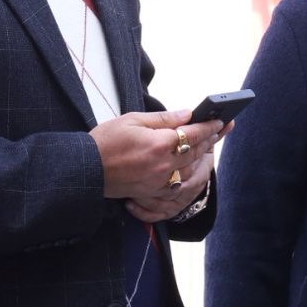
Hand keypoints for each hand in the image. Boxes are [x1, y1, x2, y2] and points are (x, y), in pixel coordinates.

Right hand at [91, 109, 223, 207]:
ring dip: (202, 157)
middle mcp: (163, 165)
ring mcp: (159, 181)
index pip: (194, 133)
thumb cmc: (105, 142)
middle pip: (196, 151)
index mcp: (159, 144)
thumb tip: (187, 114)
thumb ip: (164, 118)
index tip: (220, 120)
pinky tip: (192, 167)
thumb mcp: (132, 120)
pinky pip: (178, 186)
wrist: (86, 169)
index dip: (209, 126)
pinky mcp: (153, 192)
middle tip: (220, 130)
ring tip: (209, 145)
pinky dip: (188, 175)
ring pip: (191, 169)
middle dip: (210, 139)